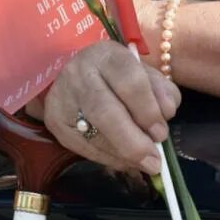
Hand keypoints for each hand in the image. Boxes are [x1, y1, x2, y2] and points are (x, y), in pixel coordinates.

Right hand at [39, 39, 180, 175]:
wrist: (77, 74)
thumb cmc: (119, 76)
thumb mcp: (145, 74)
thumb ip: (162, 92)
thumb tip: (166, 115)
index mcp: (106, 56)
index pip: (130, 83)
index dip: (148, 112)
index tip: (161, 134)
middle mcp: (78, 73)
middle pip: (105, 112)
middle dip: (133, 143)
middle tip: (154, 163)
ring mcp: (61, 98)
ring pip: (92, 134)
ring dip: (123, 155)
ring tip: (142, 163)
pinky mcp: (54, 121)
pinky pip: (83, 148)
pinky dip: (108, 159)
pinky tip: (123, 160)